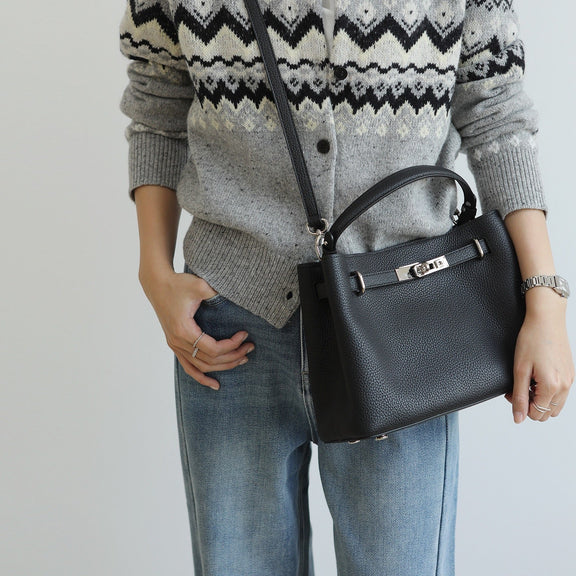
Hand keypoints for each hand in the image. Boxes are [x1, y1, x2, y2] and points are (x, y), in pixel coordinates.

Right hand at [139, 268, 253, 389]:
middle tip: (249, 348)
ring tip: (241, 360)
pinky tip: (215, 384)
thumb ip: (216, 292)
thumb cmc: (178, 283)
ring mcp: (175, 345)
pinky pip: (188, 367)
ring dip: (222, 366)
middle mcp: (177, 342)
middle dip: (233, 356)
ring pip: (201, 366)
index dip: (232, 345)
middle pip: (210, 360)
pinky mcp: (175, 344)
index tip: (244, 334)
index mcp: (183, 330)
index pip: (213, 349)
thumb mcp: (199, 285)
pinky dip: (201, 377)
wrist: (157, 283)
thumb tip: (237, 298)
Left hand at [505, 291, 573, 422]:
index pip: (537, 414)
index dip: (521, 407)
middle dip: (531, 405)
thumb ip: (519, 396)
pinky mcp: (571, 374)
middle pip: (547, 414)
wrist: (546, 320)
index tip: (513, 392)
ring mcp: (570, 380)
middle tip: (519, 386)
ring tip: (529, 382)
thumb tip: (518, 418)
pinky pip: (561, 394)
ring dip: (541, 400)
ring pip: (555, 406)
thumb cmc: (531, 340)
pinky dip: (549, 392)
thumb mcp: (520, 369)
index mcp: (552, 386)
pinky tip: (538, 377)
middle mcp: (565, 385)